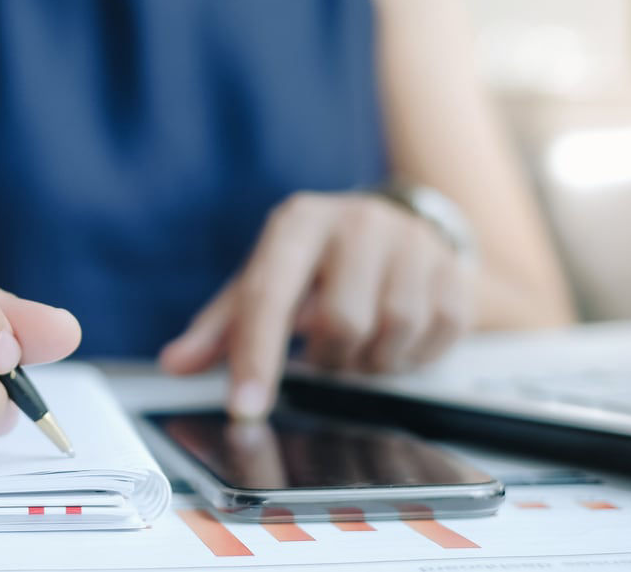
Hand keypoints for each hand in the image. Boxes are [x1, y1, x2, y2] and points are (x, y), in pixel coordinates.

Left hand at [159, 191, 472, 417]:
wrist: (396, 228)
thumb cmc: (316, 264)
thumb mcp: (264, 282)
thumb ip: (220, 327)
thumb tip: (176, 363)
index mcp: (299, 222)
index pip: (270, 296)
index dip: (256, 358)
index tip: (246, 409)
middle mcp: (356, 221)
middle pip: (342, 323)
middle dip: (331, 358)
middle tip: (327, 353)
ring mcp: (412, 242)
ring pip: (392, 333)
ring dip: (371, 359)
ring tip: (360, 342)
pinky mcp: (454, 268)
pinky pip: (436, 334)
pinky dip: (411, 354)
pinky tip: (396, 337)